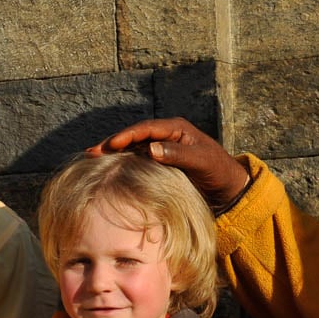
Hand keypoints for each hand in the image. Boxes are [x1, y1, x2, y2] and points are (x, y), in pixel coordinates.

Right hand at [89, 117, 249, 208]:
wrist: (227, 188)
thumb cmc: (218, 171)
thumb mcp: (201, 161)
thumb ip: (178, 154)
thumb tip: (151, 148)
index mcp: (176, 129)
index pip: (146, 129)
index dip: (127, 135)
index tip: (111, 145)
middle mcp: (166, 136)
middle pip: (134, 136)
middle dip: (112, 143)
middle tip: (91, 152)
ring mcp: (161, 149)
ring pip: (132, 148)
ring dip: (113, 153)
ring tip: (91, 159)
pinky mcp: (159, 163)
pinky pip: (136, 159)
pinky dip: (121, 163)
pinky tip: (107, 169)